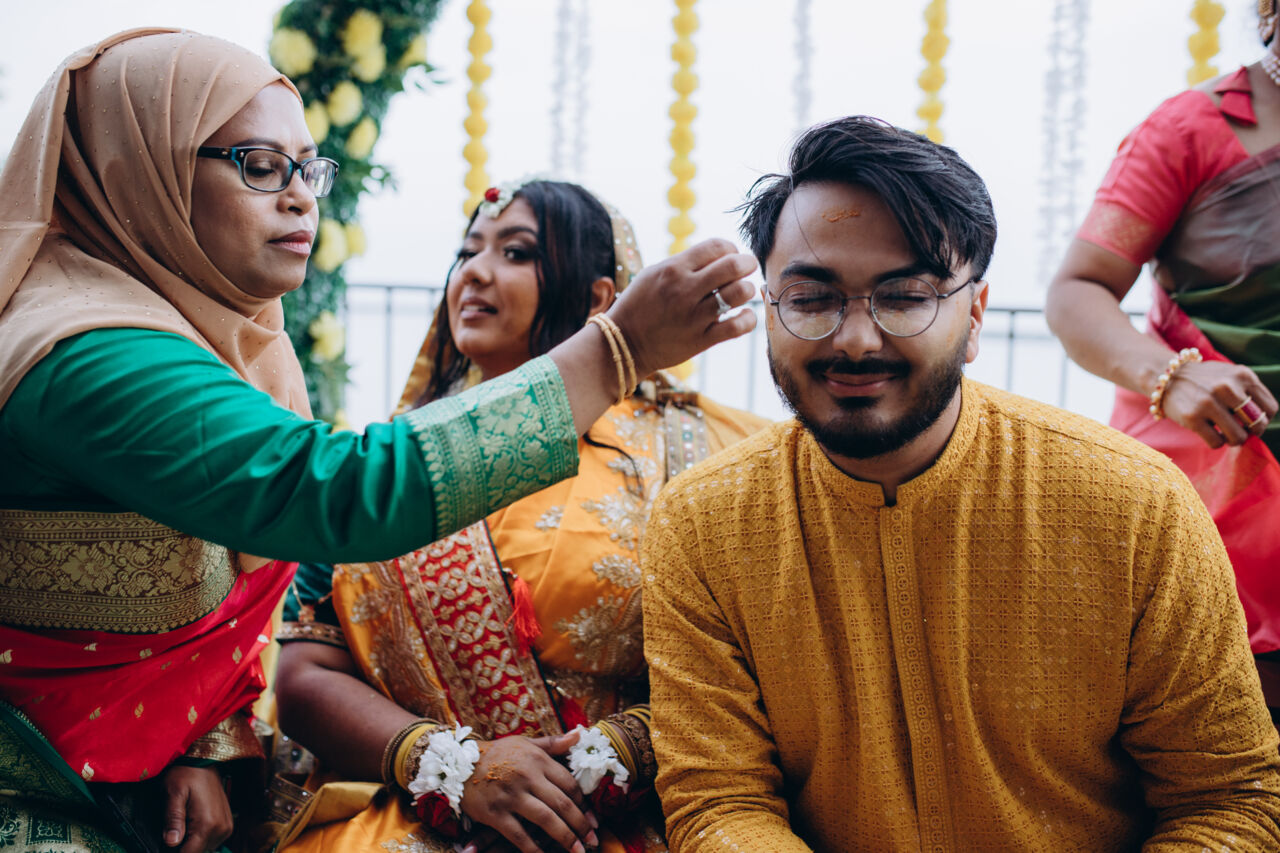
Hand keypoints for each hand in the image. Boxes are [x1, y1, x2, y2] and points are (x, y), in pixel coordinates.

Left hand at [161, 764, 232, 851]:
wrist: (204, 761)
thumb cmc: (186, 774)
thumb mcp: (173, 793)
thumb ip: (173, 819)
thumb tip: (171, 843)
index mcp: (207, 824)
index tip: (167, 841)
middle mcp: (221, 829)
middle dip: (182, 847)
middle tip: (172, 832)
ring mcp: (226, 827)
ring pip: (204, 849)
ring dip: (191, 844)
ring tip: (181, 825)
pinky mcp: (227, 825)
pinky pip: (212, 842)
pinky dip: (200, 838)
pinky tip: (191, 825)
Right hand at [460, 732, 597, 852]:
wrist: (460, 763)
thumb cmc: (498, 754)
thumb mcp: (526, 743)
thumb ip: (554, 743)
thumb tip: (580, 733)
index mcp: (538, 760)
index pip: (569, 784)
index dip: (584, 804)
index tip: (593, 820)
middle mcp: (527, 776)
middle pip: (562, 803)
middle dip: (581, 825)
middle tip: (593, 841)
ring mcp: (510, 795)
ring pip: (545, 819)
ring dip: (565, 837)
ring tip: (577, 851)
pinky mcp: (494, 813)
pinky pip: (519, 835)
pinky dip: (533, 849)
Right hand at [608, 238, 757, 377]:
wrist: (624, 343)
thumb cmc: (639, 305)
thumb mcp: (654, 274)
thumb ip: (683, 263)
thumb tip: (718, 255)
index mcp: (673, 269)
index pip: (717, 246)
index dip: (732, 248)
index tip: (731, 256)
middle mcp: (685, 290)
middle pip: (733, 266)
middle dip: (748, 264)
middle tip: (748, 268)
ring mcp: (694, 316)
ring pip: (739, 292)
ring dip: (747, 289)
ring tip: (742, 292)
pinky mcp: (701, 340)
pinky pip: (738, 326)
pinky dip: (748, 318)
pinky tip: (744, 315)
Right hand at [1161, 360, 1276, 447]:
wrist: (1166, 376)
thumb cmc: (1204, 380)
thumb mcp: (1230, 375)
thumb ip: (1249, 391)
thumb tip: (1261, 421)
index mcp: (1242, 375)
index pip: (1270, 408)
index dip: (1264, 419)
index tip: (1252, 421)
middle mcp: (1227, 387)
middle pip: (1257, 424)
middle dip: (1251, 431)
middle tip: (1241, 430)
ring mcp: (1208, 403)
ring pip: (1238, 437)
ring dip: (1234, 439)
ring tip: (1225, 434)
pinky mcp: (1192, 417)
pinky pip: (1216, 442)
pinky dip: (1216, 442)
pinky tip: (1210, 433)